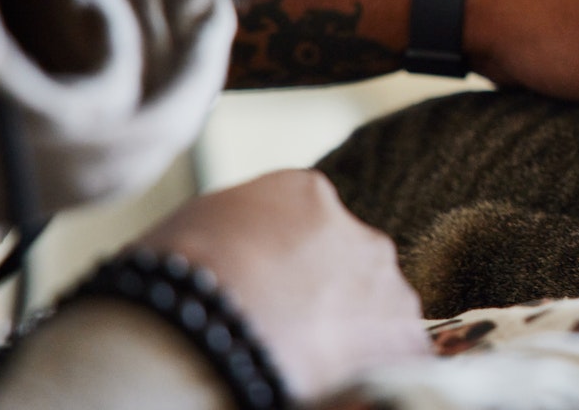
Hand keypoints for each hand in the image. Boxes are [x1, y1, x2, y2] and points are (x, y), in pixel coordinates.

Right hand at [137, 170, 428, 404]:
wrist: (196, 335)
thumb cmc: (172, 284)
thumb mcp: (193, 229)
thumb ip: (237, 229)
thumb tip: (234, 251)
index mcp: (305, 194)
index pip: (311, 225)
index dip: (287, 268)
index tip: (268, 295)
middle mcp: (359, 231)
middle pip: (351, 266)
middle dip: (327, 297)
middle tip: (288, 334)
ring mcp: (388, 286)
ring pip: (379, 311)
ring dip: (354, 335)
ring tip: (305, 365)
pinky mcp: (406, 340)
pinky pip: (399, 358)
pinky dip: (375, 372)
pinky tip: (337, 384)